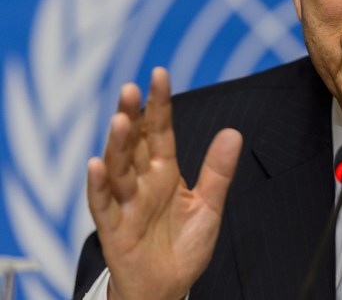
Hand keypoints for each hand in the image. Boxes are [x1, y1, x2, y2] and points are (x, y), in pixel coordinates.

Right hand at [86, 67, 242, 299]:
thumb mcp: (209, 206)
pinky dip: (98, 186)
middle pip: (134, 142)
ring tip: (120, 119)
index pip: (160, 131)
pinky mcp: (114, 229)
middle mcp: (142, 182)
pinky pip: (102, 205)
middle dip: (131, 115)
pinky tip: (96, 165)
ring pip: (117, 168)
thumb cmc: (183, 246)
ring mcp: (125, 203)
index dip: (159, 104)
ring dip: (117, 144)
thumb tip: (233, 132)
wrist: (168, 288)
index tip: (159, 73)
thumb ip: (218, 171)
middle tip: (131, 87)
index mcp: (164, 172)